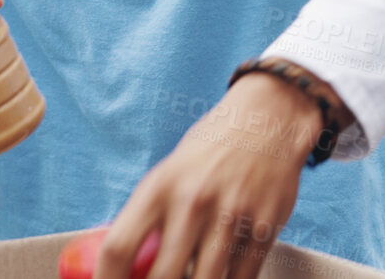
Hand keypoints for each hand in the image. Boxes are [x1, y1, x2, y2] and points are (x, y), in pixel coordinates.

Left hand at [99, 73, 320, 278]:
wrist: (266, 121)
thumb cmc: (210, 151)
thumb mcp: (168, 175)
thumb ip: (151, 218)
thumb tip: (132, 266)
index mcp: (158, 187)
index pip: (118, 247)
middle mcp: (192, 203)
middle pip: (162, 278)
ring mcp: (230, 217)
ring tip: (192, 275)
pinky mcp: (264, 229)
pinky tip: (221, 274)